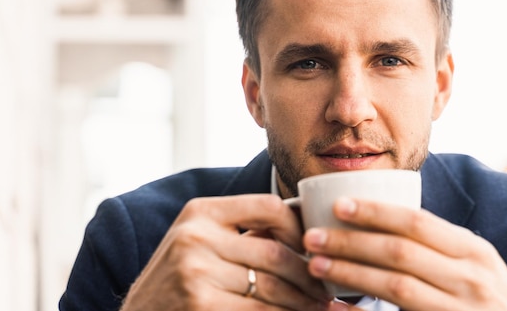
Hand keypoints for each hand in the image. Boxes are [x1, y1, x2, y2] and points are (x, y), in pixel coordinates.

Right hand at [120, 194, 330, 310]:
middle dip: (310, 275)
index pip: (268, 206)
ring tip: (324, 307)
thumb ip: (242, 232)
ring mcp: (196, 273)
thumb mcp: (199, 241)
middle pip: (275, 253)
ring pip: (273, 287)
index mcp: (201, 212)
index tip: (312, 248)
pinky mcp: (201, 306)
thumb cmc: (176, 279)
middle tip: (329, 289)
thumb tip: (305, 232)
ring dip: (305, 301)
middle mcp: (196, 237)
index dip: (299, 228)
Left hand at [303, 198, 506, 310]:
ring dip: (350, 275)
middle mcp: (470, 278)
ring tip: (316, 265)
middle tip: (313, 236)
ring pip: (396, 287)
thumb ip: (441, 244)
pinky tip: (335, 309)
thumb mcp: (478, 265)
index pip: (417, 223)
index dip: (375, 213)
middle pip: (400, 253)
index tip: (338, 205)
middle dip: (351, 242)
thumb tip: (387, 218)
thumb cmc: (492, 301)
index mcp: (473, 251)